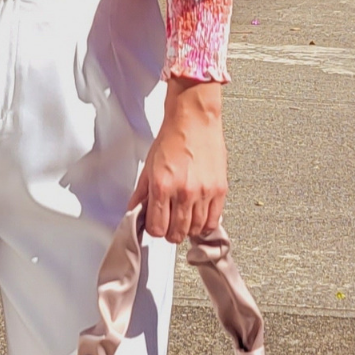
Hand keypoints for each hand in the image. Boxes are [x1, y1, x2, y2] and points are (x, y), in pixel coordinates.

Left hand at [131, 78, 226, 244]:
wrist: (194, 120)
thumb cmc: (172, 139)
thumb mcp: (149, 167)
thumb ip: (141, 195)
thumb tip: (135, 213)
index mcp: (162, 186)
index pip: (157, 228)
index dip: (155, 229)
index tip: (156, 223)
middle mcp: (184, 192)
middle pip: (176, 234)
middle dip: (170, 232)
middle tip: (170, 222)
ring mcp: (204, 192)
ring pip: (195, 230)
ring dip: (187, 229)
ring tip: (184, 217)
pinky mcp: (220, 190)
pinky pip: (213, 221)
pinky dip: (205, 224)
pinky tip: (199, 216)